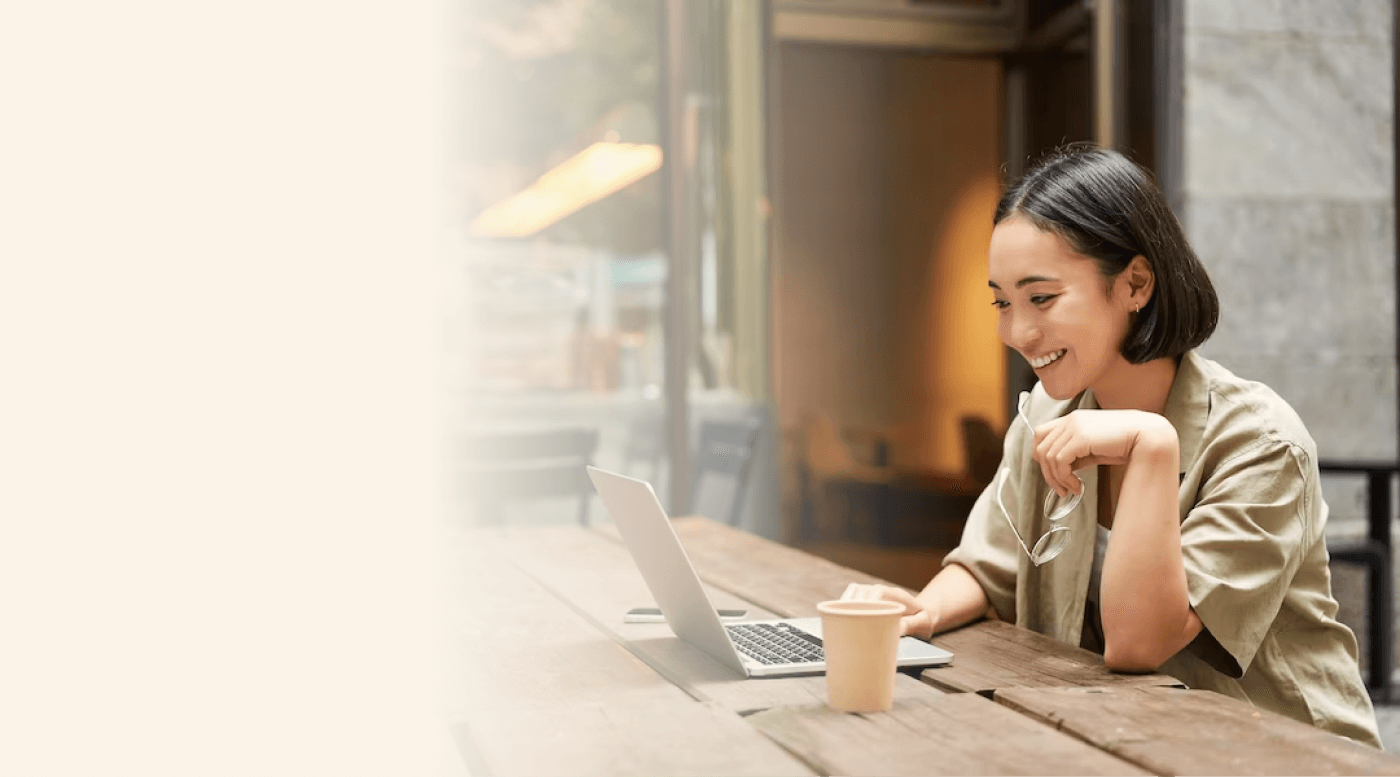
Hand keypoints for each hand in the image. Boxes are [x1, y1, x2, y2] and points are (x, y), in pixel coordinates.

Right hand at [839, 583, 938, 639]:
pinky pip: (850, 594)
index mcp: (897, 595)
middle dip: (855, 608)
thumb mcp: (923, 624)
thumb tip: (897, 628)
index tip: (863, 619)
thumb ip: (911, 625)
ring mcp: (872, 590)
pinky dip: (844, 603)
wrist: (920, 613)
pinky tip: (841, 616)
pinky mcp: (864, 595)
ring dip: (848, 606)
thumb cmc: (922, 621)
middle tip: (850, 627)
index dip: (869, 604)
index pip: (880, 593)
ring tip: (844, 623)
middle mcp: (882, 589)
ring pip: (854, 593)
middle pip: (863, 593)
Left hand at [1029, 409, 1176, 497]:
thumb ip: (1076, 454)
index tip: (1053, 473)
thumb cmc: (1126, 443)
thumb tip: (1061, 470)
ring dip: (1057, 478)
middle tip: (1061, 488)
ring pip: (1047, 456)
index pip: (1040, 434)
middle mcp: (1071, 420)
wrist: (1148, 437)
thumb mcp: (1094, 448)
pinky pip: (1059, 461)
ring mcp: (1074, 426)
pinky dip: (1064, 478)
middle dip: (1047, 472)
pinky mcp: (1080, 437)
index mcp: (1073, 419)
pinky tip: (1077, 485)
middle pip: (1040, 447)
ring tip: (1072, 489)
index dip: (1041, 455)